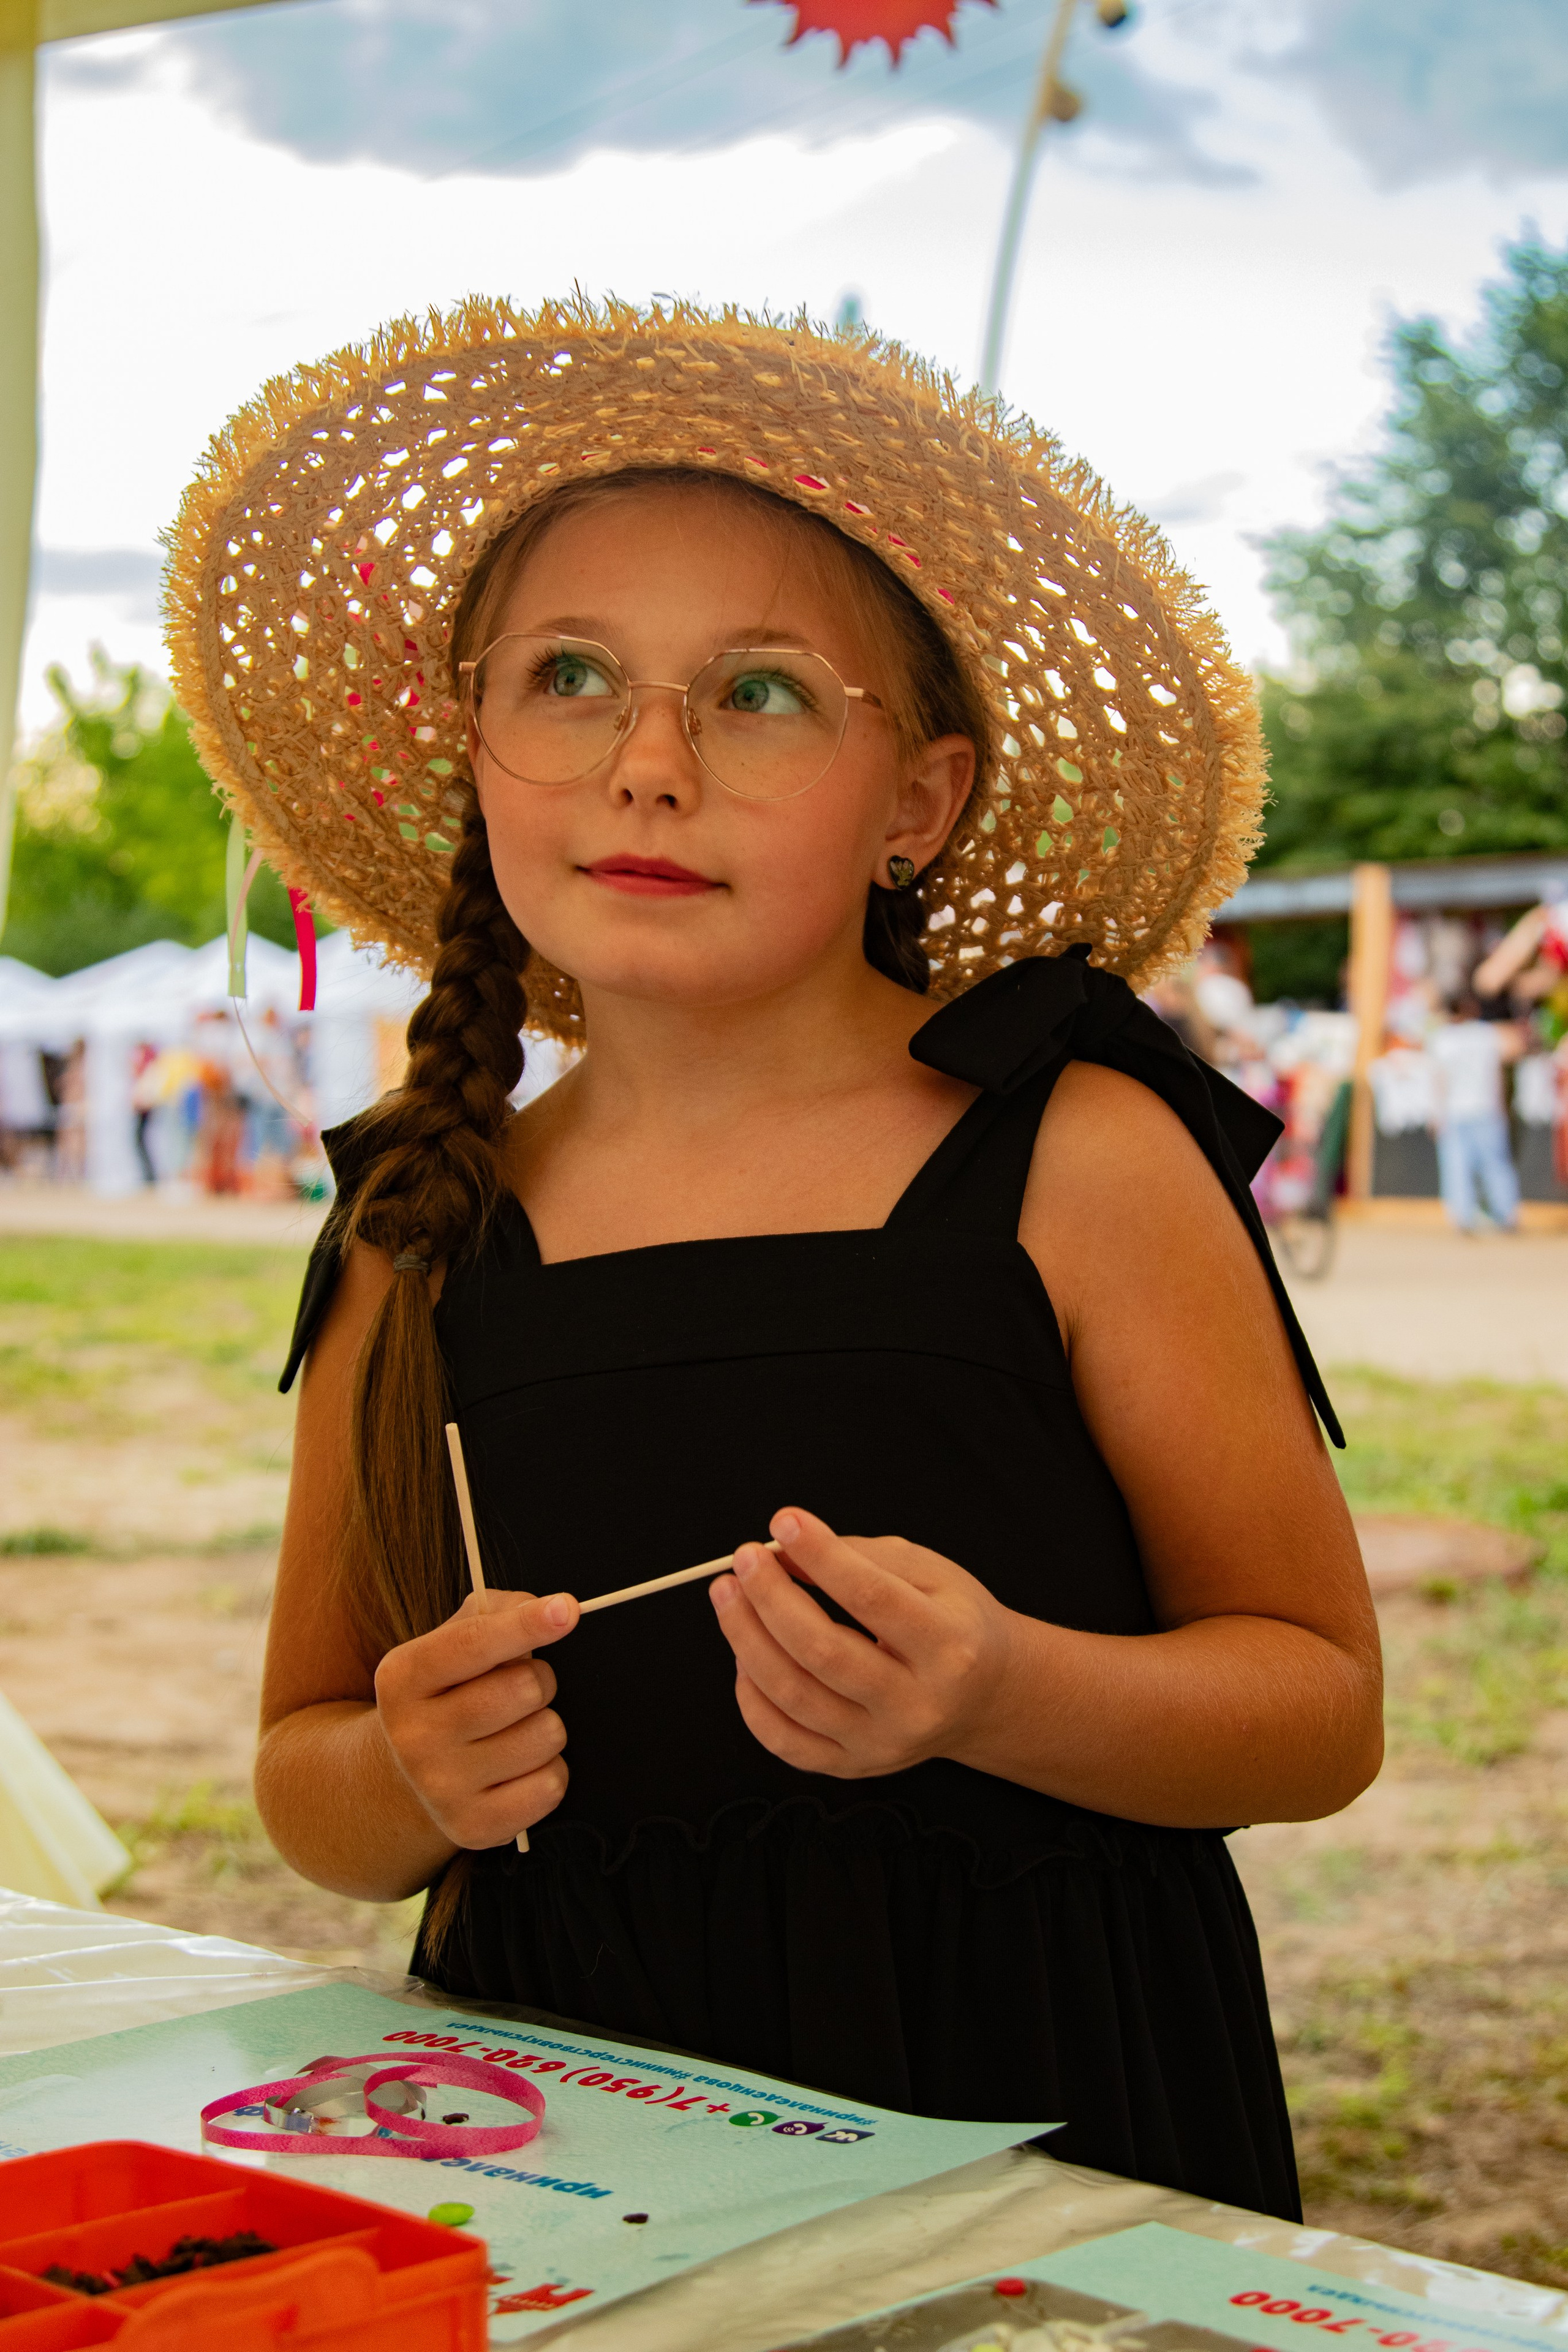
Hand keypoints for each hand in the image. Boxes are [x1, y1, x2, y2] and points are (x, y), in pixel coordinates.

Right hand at [373, 1590, 579, 1848]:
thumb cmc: (450, 1691)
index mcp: (402, 1677)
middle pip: (521, 1689)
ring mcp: (440, 1787)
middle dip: (539, 1679)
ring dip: (546, 1724)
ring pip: (546, 1735)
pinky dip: (549, 1770)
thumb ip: (497, 1611)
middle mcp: (413, 1735)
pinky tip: (518, 1768)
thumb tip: (555, 1612)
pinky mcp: (472, 1828)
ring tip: (515, 1728)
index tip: (567, 1610)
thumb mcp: (454, 1639)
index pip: (472, 1644)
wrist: (412, 1773)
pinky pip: (550, 1785)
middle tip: (520, 1689)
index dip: (525, 1625)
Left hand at [709, 1509, 1015, 1777]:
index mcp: (949, 1646)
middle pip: (824, 1652)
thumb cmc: (953, 1624)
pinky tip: (744, 1655)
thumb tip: (786, 1551)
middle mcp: (917, 1704)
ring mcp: (882, 1744)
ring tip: (730, 1595)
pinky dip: (750, 1696)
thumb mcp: (930, 1573)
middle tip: (744, 1558)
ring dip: (746, 1639)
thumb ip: (860, 1557)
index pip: (872, 1597)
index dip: (822, 1555)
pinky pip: (783, 1740)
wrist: (984, 1698)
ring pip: (794, 1696)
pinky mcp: (852, 1767)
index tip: (784, 1522)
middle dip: (771, 1598)